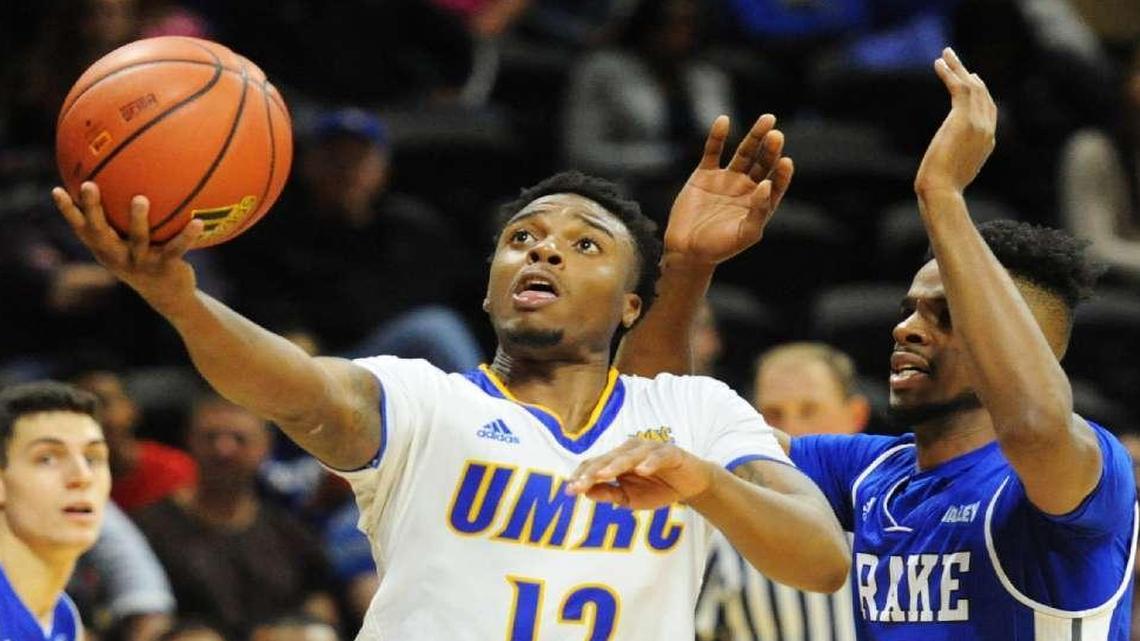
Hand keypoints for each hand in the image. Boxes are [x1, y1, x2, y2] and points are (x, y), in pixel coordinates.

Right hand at [51, 182, 203, 315]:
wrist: (169, 297)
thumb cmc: (147, 260)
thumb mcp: (130, 244)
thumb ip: (122, 221)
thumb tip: (127, 182)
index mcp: (106, 250)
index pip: (81, 229)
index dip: (68, 211)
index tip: (56, 190)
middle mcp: (118, 257)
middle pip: (101, 232)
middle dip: (93, 209)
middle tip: (89, 185)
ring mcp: (141, 263)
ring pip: (137, 240)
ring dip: (137, 220)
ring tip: (140, 199)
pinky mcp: (164, 268)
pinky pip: (176, 248)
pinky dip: (187, 235)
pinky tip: (198, 221)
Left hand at [566, 438, 714, 509]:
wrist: (691, 485)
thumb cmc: (658, 488)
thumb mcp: (630, 498)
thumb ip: (609, 494)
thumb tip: (585, 492)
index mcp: (618, 460)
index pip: (595, 464)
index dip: (582, 476)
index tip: (569, 491)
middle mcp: (631, 450)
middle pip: (607, 459)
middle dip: (592, 472)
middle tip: (579, 485)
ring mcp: (650, 449)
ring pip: (629, 455)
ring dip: (616, 465)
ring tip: (604, 475)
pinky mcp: (671, 452)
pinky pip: (658, 456)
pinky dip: (650, 462)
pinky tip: (642, 470)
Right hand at [664, 114, 793, 267]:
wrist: (686, 250)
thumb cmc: (719, 247)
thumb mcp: (745, 235)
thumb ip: (759, 211)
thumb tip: (767, 184)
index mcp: (761, 203)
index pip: (777, 183)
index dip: (782, 172)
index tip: (785, 161)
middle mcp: (747, 187)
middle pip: (763, 162)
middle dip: (770, 148)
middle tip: (776, 135)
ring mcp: (727, 178)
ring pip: (744, 152)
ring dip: (755, 136)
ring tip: (767, 120)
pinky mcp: (705, 174)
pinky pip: (713, 151)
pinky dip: (717, 136)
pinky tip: (723, 121)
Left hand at [914, 48, 996, 196]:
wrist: (942, 192)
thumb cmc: (942, 189)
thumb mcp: (956, 172)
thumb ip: (958, 160)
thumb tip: (948, 164)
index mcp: (987, 142)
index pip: (989, 110)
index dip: (980, 92)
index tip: (970, 78)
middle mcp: (987, 130)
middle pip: (982, 94)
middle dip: (968, 74)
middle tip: (955, 59)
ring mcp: (978, 124)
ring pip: (971, 86)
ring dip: (958, 67)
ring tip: (945, 53)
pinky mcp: (963, 119)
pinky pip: (959, 88)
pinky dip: (949, 73)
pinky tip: (938, 64)